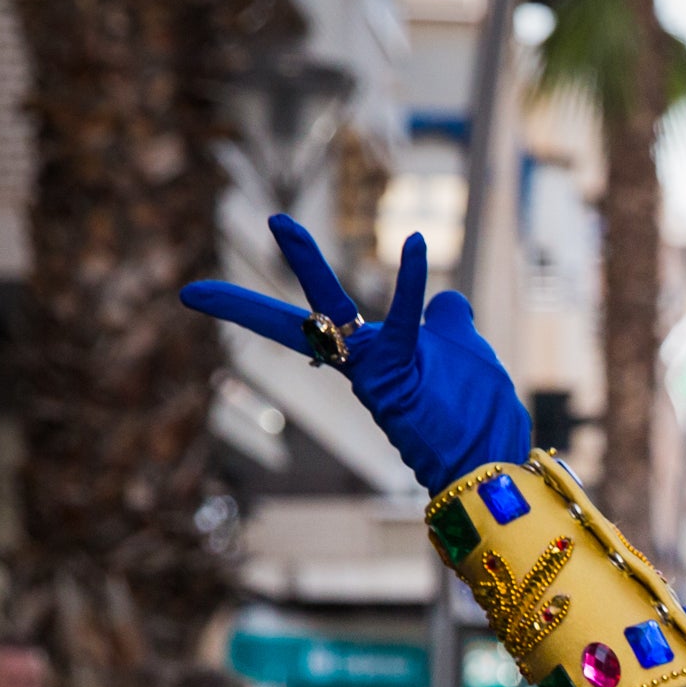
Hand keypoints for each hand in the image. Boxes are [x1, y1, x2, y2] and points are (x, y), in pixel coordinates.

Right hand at [181, 216, 530, 492]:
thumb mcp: (465, 355)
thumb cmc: (478, 417)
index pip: (317, 325)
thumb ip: (450, 321)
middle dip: (245, 309)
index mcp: (372, 356)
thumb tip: (447, 298)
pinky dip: (412, 283)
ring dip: (308, 265)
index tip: (210, 298)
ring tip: (279, 224)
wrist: (493, 462)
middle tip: (193, 292)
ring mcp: (376, 371)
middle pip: (297, 329)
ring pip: (330, 315)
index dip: (269, 312)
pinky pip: (406, 323)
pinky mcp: (400, 376)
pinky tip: (415, 242)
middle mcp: (363, 364)